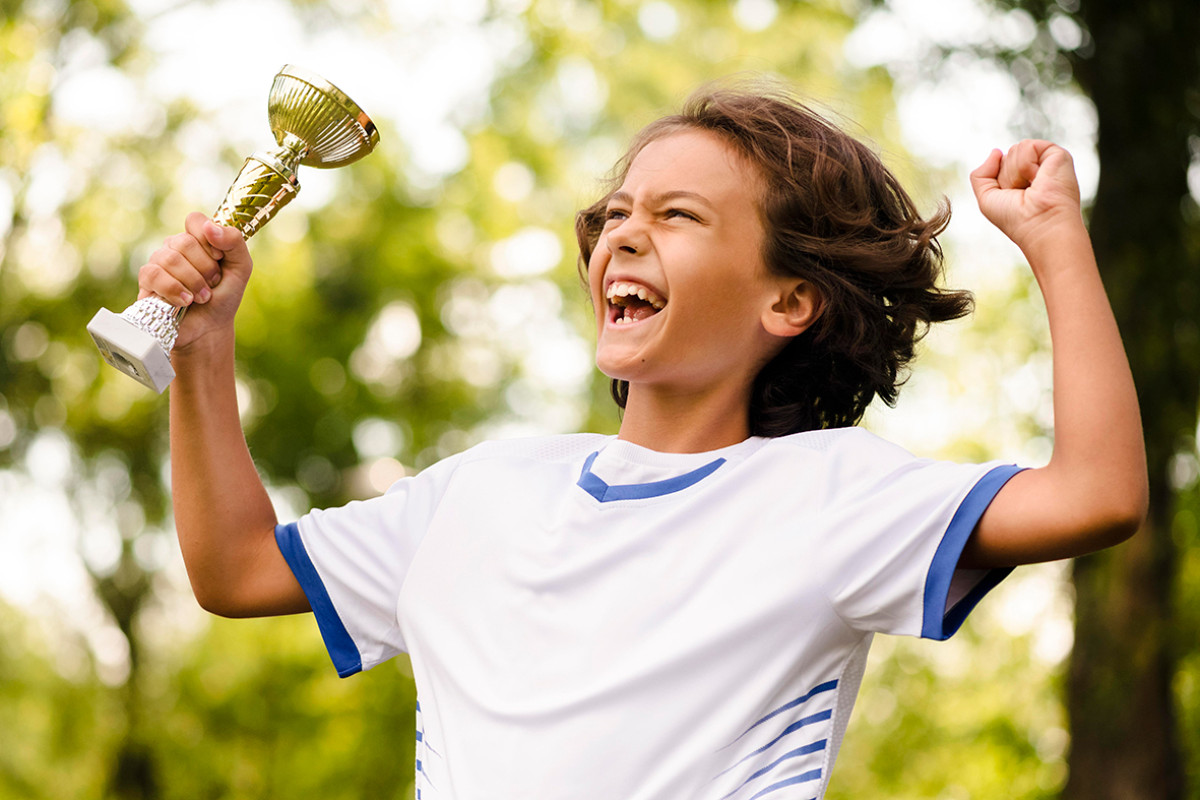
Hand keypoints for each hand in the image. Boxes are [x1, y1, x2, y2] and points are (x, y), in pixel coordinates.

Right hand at [137, 212, 252, 349]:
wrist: (209, 328)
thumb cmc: (224, 297)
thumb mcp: (241, 268)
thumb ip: (234, 242)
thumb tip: (210, 227)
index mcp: (196, 239)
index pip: (194, 220)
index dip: (209, 240)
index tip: (219, 258)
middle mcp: (174, 247)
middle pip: (184, 241)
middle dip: (205, 268)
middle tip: (212, 284)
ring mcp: (158, 263)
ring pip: (170, 258)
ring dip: (193, 282)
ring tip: (202, 297)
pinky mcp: (146, 282)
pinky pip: (154, 275)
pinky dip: (175, 290)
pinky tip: (185, 301)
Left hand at [969, 140, 1083, 251]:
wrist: (1040, 225)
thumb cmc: (1015, 218)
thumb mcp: (987, 198)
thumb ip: (981, 174)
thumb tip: (996, 151)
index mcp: (1022, 179)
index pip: (1000, 163)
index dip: (999, 181)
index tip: (1014, 199)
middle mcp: (1036, 169)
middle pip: (1007, 156)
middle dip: (1007, 177)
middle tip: (1023, 194)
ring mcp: (1047, 161)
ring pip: (1016, 149)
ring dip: (1016, 173)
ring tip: (1032, 188)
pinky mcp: (1058, 155)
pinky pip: (1028, 146)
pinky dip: (1026, 165)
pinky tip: (1039, 179)